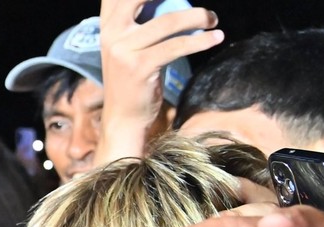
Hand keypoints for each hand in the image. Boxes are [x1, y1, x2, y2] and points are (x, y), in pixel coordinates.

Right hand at [96, 0, 223, 162]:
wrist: (123, 118)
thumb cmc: (132, 80)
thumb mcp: (128, 48)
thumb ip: (139, 24)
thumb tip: (174, 2)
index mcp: (108, 26)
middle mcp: (112, 34)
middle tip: (195, 1)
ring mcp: (124, 51)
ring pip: (167, 22)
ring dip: (196, 17)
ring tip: (212, 19)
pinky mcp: (140, 67)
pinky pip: (176, 47)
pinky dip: (200, 41)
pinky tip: (215, 38)